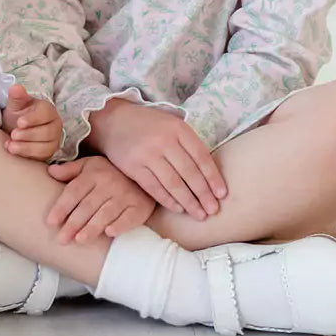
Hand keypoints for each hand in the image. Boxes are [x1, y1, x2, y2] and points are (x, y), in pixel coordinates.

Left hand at [0, 84, 62, 160]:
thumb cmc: (19, 114)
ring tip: (11, 145)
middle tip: (13, 134)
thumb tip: (16, 87)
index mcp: (48, 110)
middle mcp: (55, 125)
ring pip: (44, 147)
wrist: (17, 129)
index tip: (19, 122)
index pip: (45, 114)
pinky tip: (14, 151)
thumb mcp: (16, 105)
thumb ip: (17, 96)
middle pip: (46, 132)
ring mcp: (54, 140)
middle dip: (28, 135)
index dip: (33, 119)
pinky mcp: (49, 153)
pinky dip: (27, 155)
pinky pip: (41, 157)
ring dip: (26, 147)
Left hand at [46, 157, 155, 242]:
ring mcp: (125, 195)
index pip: (74, 191)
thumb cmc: (111, 172)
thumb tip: (50, 172)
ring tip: (80, 240)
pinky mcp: (140, 207)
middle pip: (88, 206)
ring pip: (106, 213)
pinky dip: (119, 225)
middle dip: (73, 223)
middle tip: (62, 239)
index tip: (51, 222)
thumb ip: (70, 170)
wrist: (145, 172)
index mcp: (94, 174)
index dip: (62, 207)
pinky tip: (109, 233)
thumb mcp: (90, 165)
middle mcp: (109, 184)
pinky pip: (129, 217)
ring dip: (92, 227)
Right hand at [90, 100, 226, 221]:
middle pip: (189, 173)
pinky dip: (168, 200)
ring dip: (189, 202)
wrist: (114, 120)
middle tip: (213, 210)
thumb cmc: (149, 126)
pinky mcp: (133, 167)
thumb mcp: (171, 125)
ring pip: (173, 184)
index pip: (201, 156)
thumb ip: (188, 144)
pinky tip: (179, 209)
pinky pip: (155, 188)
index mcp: (178, 128)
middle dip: (204, 194)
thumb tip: (210, 174)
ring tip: (200, 215)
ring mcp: (147, 154)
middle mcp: (164, 141)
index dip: (213, 177)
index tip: (222, 194)